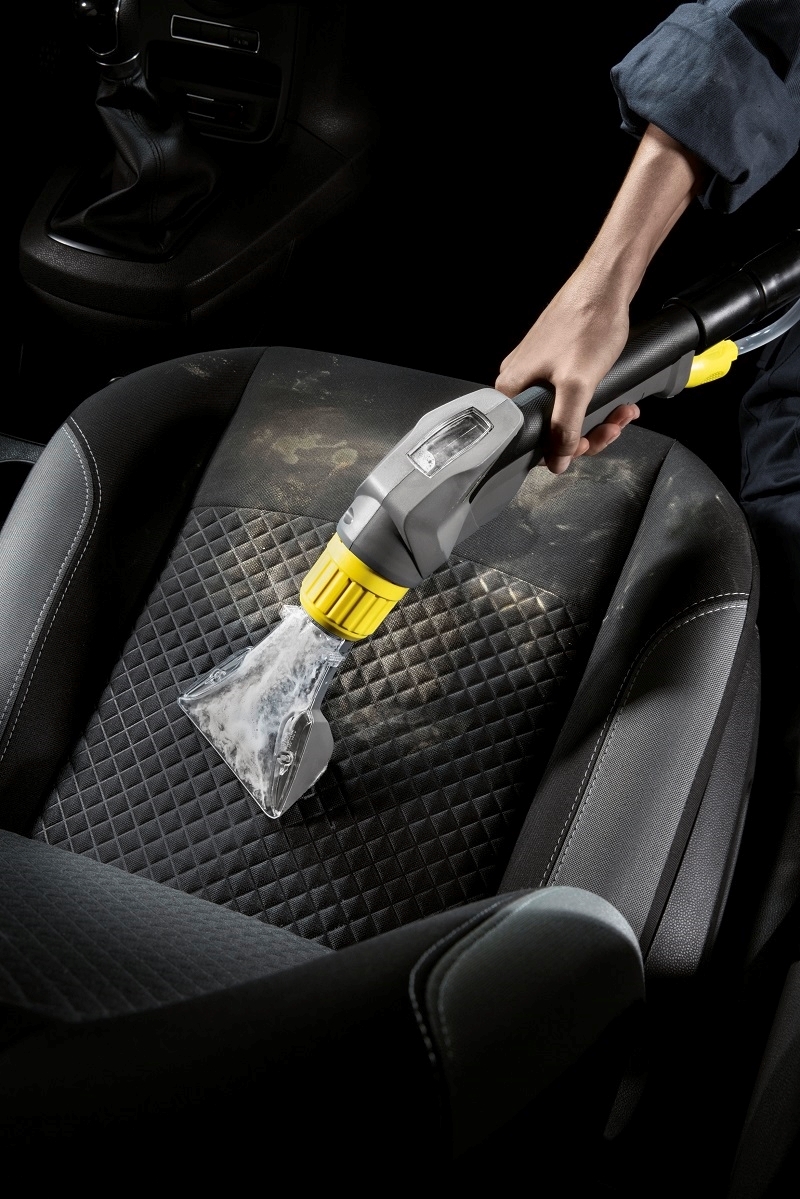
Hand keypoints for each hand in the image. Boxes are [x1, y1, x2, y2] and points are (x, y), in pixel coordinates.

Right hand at [495, 262, 638, 473]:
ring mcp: (538, 370)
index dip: (562, 449)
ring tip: (622, 412)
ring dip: (598, 418)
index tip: (588, 443)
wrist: (605, 284)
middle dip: (588, 432)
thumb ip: (564, 429)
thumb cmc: (587, 323)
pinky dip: (597, 401)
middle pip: (551, 428)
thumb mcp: (577, 386)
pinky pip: (572, 395)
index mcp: (512, 388)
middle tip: (613, 426)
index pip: (530, 438)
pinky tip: (618, 401)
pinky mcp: (556, 361)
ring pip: (567, 412)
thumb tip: (557, 460)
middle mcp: (520, 379)